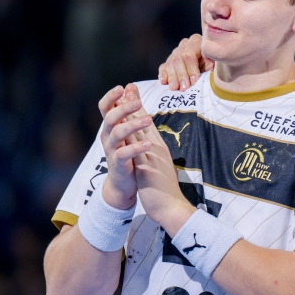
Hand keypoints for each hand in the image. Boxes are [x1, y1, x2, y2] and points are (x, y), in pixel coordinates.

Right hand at [97, 84, 153, 208]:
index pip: (105, 108)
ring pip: (117, 134)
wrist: (124, 183)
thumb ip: (130, 109)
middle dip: (123, 108)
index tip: (122, 88)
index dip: (111, 97)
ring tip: (148, 119)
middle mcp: (108, 136)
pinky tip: (148, 143)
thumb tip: (131, 86)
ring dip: (132, 125)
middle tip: (138, 102)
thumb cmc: (128, 152)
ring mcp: (112, 150)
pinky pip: (124, 154)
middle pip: (110, 118)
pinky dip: (136, 148)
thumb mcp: (128, 128)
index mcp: (111, 126)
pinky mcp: (118, 164)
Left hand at [115, 87, 195, 232]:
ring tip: (123, 98)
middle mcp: (157, 149)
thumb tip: (151, 148)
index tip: (133, 93)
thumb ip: (155, 156)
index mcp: (160, 149)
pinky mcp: (146, 167)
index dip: (140, 108)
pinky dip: (129, 133)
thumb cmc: (165, 191)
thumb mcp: (160, 168)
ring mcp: (152, 156)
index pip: (148, 124)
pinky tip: (122, 125)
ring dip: (130, 114)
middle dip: (135, 104)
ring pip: (140, 131)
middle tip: (129, 86)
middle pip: (144, 122)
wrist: (172, 207)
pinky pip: (136, 147)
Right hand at [158, 35, 212, 90]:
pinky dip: (163, 74)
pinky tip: (164, 81)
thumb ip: (211, 61)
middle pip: (178, 59)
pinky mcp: (169, 60)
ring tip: (175, 88)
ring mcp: (176, 52)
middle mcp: (184, 44)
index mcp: (196, 41)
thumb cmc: (215, 62)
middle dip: (181, 75)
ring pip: (170, 63)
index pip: (189, 55)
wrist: (210, 64)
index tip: (194, 81)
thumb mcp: (216, 60)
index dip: (191, 69)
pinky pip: (164, 66)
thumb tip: (209, 66)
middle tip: (184, 88)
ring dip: (173, 77)